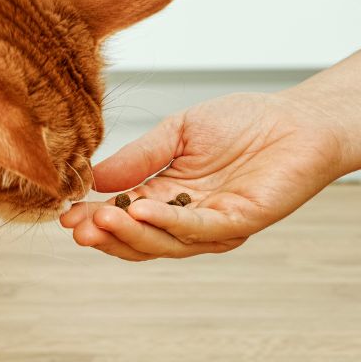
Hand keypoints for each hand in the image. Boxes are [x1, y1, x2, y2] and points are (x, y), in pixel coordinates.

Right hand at [60, 92, 345, 259]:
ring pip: (166, 241)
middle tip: (77, 227)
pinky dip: (169, 222)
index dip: (95, 219)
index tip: (64, 215)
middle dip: (107, 235)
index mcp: (169, 197)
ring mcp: (214, 226)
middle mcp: (188, 219)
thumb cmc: (243, 122)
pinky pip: (198, 228)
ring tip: (101, 217)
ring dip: (131, 232)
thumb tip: (92, 179)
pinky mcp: (240, 222)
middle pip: (141, 239)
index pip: (125, 217)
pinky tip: (142, 209)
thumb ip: (139, 157)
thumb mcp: (177, 132)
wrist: (296, 120)